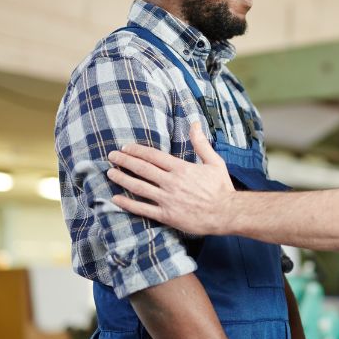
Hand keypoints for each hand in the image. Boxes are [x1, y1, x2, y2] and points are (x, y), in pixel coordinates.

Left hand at [107, 123, 233, 234]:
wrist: (227, 213)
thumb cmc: (221, 188)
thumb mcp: (214, 162)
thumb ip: (201, 143)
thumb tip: (195, 123)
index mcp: (181, 168)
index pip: (153, 156)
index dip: (136, 151)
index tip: (125, 148)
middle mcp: (171, 182)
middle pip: (142, 169)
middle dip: (124, 161)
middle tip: (111, 156)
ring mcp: (167, 199)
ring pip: (138, 187)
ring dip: (122, 179)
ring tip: (110, 173)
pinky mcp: (167, 215)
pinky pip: (143, 209)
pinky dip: (127, 203)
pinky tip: (116, 198)